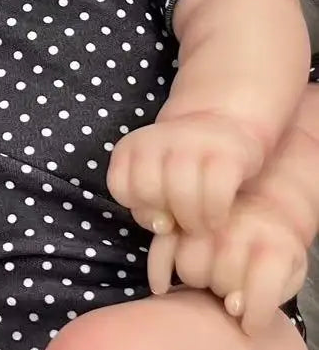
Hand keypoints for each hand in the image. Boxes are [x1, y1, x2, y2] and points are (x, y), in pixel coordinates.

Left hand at [108, 113, 264, 234]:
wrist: (228, 123)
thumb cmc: (186, 167)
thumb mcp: (156, 182)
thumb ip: (147, 208)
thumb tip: (163, 226)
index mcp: (132, 145)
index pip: (120, 186)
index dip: (139, 207)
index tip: (160, 211)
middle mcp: (159, 138)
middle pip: (148, 190)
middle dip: (165, 216)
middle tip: (184, 225)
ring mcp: (195, 141)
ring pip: (179, 192)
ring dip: (191, 220)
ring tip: (200, 226)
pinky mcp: (229, 152)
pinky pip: (215, 193)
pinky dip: (214, 214)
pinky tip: (217, 219)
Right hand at [148, 194, 308, 334]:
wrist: (262, 210)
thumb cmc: (276, 252)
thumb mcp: (290, 274)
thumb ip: (269, 293)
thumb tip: (231, 306)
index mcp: (275, 242)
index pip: (262, 288)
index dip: (256, 314)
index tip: (250, 325)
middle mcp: (239, 226)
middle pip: (220, 280)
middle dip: (225, 293)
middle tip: (230, 290)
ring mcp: (205, 221)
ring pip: (188, 269)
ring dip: (198, 282)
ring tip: (209, 280)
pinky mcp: (178, 221)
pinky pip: (160, 250)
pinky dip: (158, 272)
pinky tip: (163, 289)